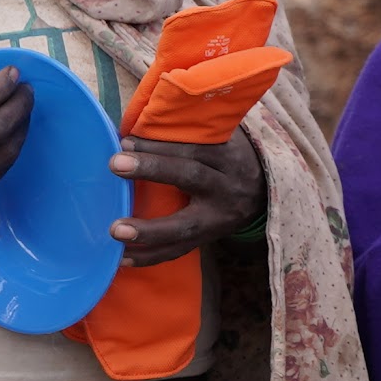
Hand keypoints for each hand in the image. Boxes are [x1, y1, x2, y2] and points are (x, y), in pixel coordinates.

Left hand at [111, 127, 266, 264]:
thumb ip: (190, 133)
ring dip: (149, 230)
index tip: (126, 141)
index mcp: (229, 156)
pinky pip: (179, 251)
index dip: (161, 144)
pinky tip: (122, 258)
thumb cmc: (229, 159)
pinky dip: (150, 257)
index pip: (194, 147)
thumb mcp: (221, 140)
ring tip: (115, 230)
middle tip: (115, 164)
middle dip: (153, 170)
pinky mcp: (209, 239)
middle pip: (191, 176)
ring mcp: (220, 218)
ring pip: (186, 225)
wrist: (264, 193)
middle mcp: (227, 186)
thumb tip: (137, 122)